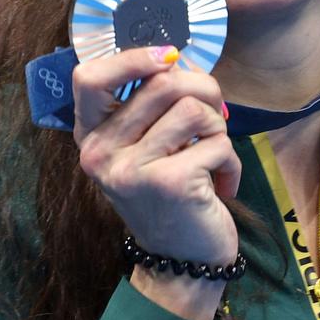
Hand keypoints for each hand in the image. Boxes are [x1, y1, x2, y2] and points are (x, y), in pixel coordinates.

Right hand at [73, 46, 240, 268]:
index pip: (88, 77)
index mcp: (90, 137)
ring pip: (194, 109)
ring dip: (218, 129)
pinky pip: (218, 144)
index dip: (132, 57)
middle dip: (204, 91)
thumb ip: (150, 107)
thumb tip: (178, 58)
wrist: (181, 262)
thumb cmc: (170, 195)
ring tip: (213, 155)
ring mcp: (131, 169)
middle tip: (213, 118)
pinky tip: (221, 185)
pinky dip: (231, 162)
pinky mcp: (169, 183)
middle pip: (162, 82)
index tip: (168, 58)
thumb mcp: (145, 149)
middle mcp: (101, 153)